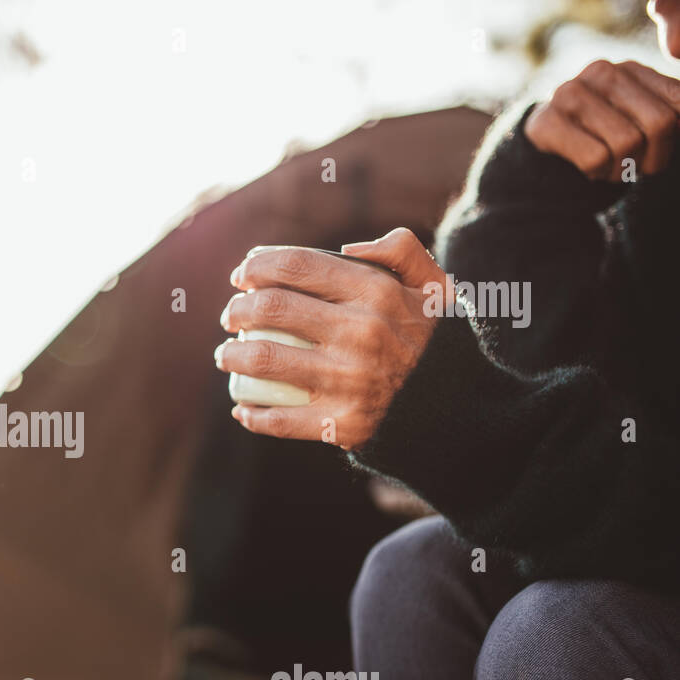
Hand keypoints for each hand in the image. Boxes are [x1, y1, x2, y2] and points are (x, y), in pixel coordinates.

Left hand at [215, 228, 447, 450]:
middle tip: (230, 316)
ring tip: (225, 356)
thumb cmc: (437, 343)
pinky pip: (279, 420)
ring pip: (264, 360)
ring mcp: (349, 380)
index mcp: (377, 292)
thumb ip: (402, 250)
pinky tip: (242, 409)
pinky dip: (252, 415)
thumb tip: (348, 247)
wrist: (461, 410)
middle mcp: (362, 333)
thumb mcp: (434, 287)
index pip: (297, 266)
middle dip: (237, 308)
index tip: (241, 275)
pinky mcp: (341, 424)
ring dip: (231, 357)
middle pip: (271, 308)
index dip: (257, 265)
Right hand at [525, 59, 679, 180]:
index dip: (675, 137)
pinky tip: (589, 169)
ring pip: (626, 143)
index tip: (657, 150)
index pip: (678, 103)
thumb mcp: (638, 119)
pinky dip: (598, 173)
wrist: (543, 147)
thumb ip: (668, 113)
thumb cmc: (601, 136)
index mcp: (631, 68)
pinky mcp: (546, 121)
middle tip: (637, 168)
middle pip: (658, 123)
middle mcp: (602, 72)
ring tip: (611, 169)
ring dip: (622, 169)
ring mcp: (570, 93)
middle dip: (653, 158)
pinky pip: (595, 158)